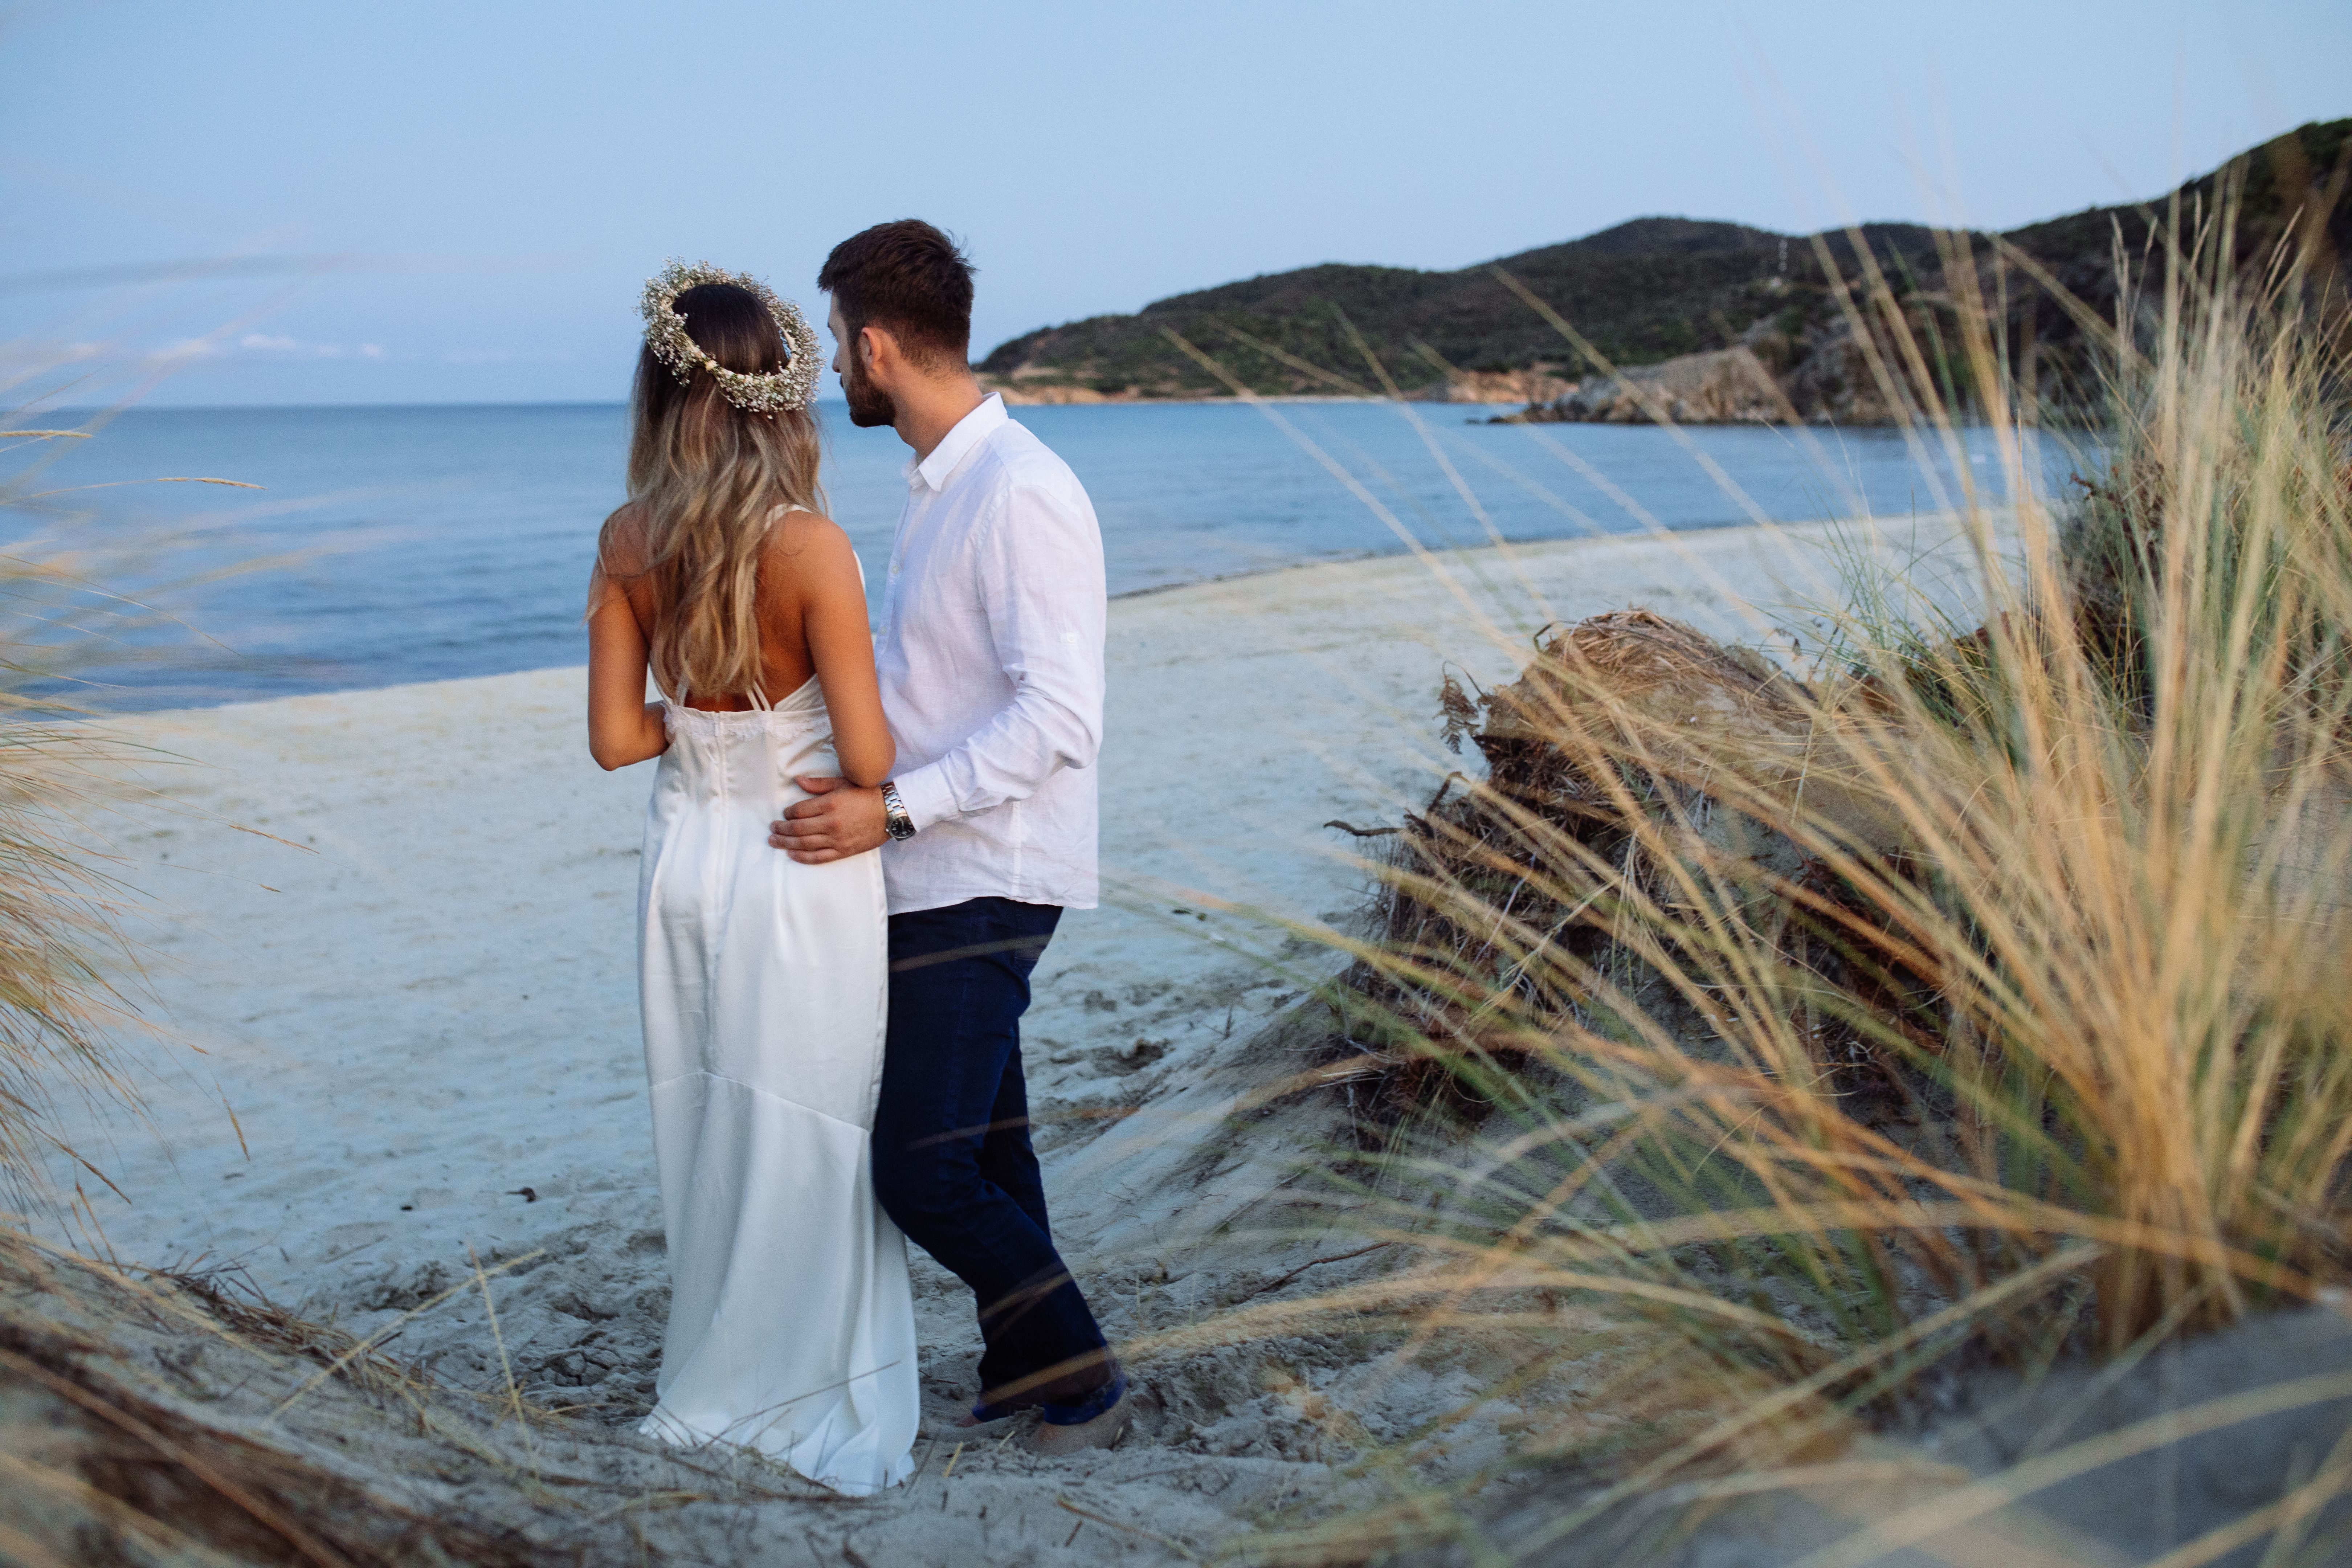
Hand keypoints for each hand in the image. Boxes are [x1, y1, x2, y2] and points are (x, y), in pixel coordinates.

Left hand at [770, 776, 887, 862]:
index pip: (799, 810)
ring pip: (804, 843)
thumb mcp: (843, 783)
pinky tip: (791, 854)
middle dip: (781, 828)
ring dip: (786, 843)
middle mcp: (831, 823)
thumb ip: (818, 784)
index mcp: (830, 804)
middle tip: (772, 828)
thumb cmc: (867, 794)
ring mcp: (836, 839)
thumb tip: (797, 780)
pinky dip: (802, 857)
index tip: (784, 813)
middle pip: (797, 828)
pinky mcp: (843, 851)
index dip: (788, 813)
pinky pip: (818, 857)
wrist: (891, 812)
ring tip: (774, 841)